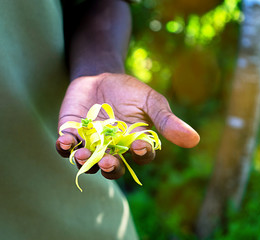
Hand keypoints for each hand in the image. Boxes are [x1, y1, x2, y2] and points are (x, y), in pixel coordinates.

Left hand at [56, 73, 199, 179]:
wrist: (100, 77)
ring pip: (88, 161)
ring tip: (82, 155)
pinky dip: (64, 146)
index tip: (140, 145)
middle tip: (109, 163)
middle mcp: (112, 149)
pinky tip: (64, 141)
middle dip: (110, 168)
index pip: (140, 155)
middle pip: (113, 167)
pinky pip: (67, 146)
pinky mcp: (72, 134)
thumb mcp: (150, 101)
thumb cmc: (129, 91)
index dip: (141, 153)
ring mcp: (90, 144)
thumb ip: (166, 120)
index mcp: (134, 144)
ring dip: (84, 161)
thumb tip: (194, 139)